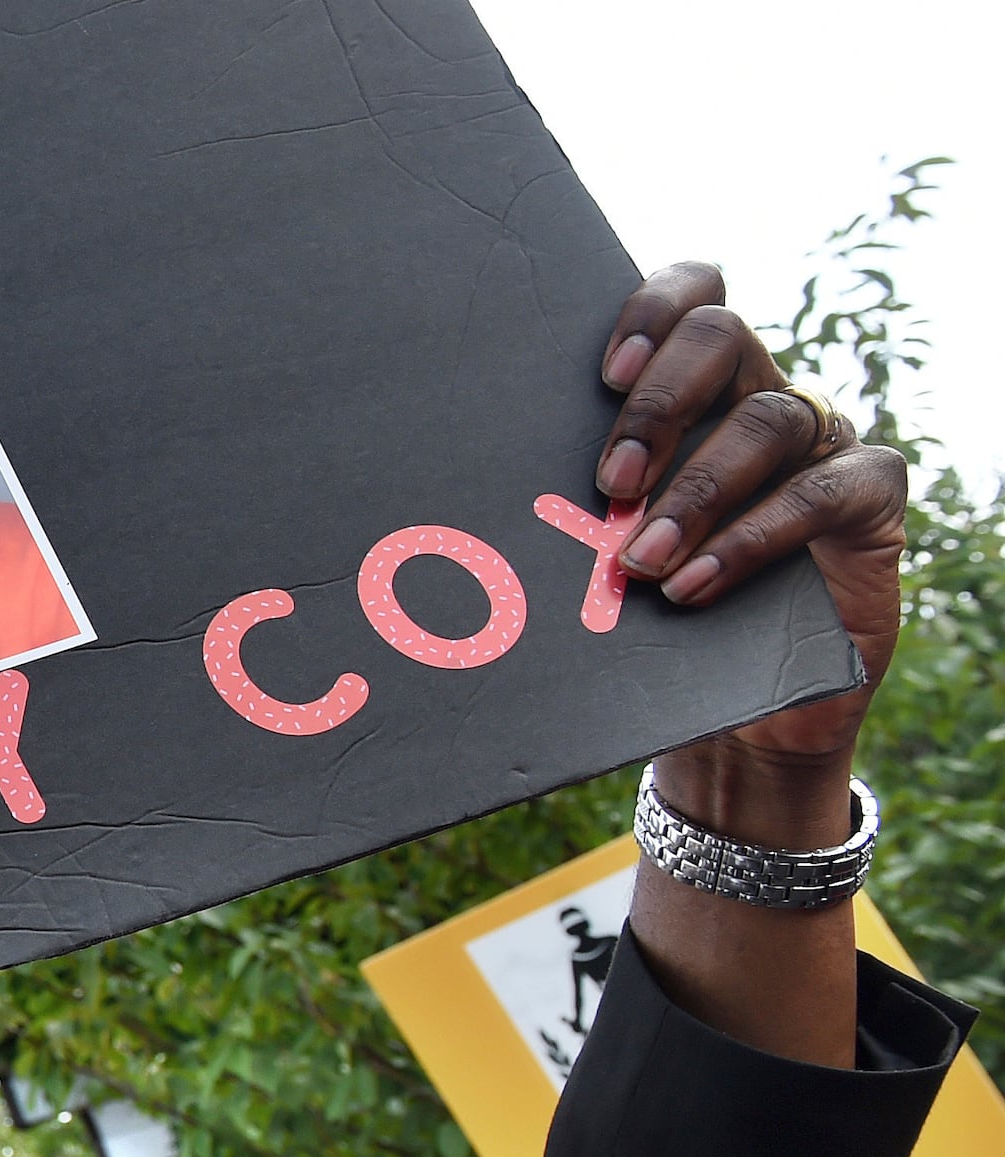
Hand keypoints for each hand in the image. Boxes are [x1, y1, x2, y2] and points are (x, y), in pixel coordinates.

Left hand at [594, 265, 908, 808]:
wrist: (747, 695)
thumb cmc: (653, 604)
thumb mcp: (603, 543)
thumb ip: (571, 506)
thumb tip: (457, 510)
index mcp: (696, 384)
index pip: (691, 293)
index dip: (652, 309)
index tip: (605, 373)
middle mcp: (757, 392)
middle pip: (721, 337)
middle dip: (659, 404)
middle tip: (610, 483)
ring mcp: (819, 438)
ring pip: (767, 419)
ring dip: (695, 492)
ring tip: (641, 559)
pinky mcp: (868, 492)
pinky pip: (821, 491)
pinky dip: (752, 539)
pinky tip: (694, 584)